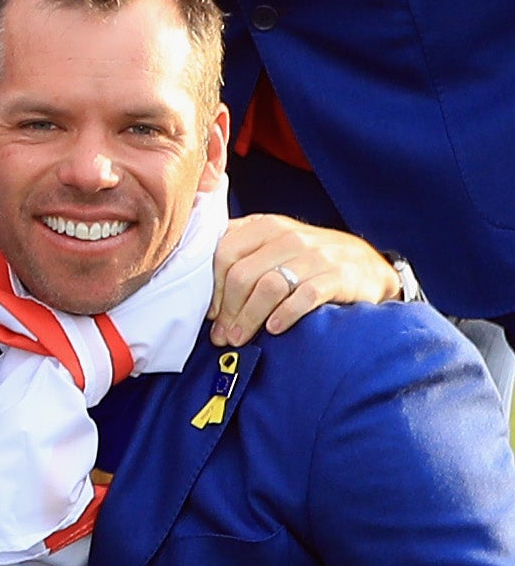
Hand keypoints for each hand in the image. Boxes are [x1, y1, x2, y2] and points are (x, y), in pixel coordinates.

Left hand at [210, 213, 408, 345]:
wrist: (368, 264)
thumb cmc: (308, 258)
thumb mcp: (273, 243)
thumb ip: (239, 249)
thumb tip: (196, 280)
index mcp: (264, 226)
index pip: (223, 253)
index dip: (211, 287)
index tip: (208, 314)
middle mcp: (288, 236)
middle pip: (242, 274)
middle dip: (228, 309)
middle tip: (222, 335)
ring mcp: (315, 255)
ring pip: (269, 287)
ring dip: (249, 318)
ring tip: (240, 339)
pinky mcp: (339, 276)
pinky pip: (305, 296)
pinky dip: (285, 314)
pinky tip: (273, 329)